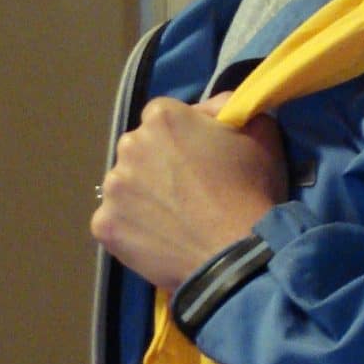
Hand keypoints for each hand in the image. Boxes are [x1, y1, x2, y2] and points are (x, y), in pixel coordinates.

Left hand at [92, 92, 286, 291]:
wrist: (235, 255)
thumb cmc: (251, 190)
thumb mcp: (259, 133)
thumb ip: (230, 108)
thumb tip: (213, 110)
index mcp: (162, 117)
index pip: (164, 117)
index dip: (184, 136)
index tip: (201, 159)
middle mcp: (129, 145)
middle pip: (140, 149)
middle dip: (159, 163)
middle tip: (188, 191)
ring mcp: (113, 187)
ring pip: (125, 185)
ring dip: (144, 195)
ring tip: (174, 219)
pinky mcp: (104, 225)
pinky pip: (115, 221)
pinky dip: (132, 228)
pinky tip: (158, 238)